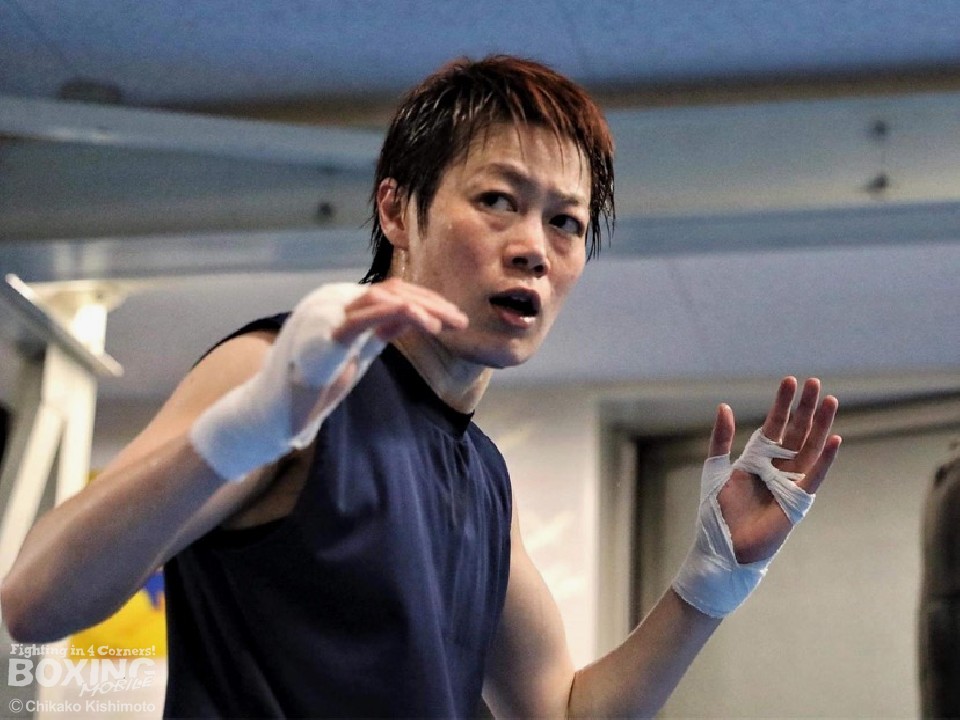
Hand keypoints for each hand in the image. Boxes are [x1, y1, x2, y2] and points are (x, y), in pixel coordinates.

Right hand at [190, 280, 466, 481]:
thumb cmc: (310, 384)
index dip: (424, 301)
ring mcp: (326, 312)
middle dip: (431, 303)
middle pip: (393, 289)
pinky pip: (370, 314)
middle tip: (460, 321)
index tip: (451, 317)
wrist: (273, 411)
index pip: (390, 292)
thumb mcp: (354, 353)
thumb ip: (377, 332)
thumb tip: (405, 319)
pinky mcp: (327, 333)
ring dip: (424, 307)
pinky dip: (404, 314)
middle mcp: (331, 300)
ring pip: (386, 295)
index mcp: (339, 303)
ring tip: (450, 325)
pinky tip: (428, 327)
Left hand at [711, 377, 840, 563]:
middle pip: (797, 431)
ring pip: (810, 448)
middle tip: (815, 383)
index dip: (783, 403)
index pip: (774, 424)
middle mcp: (777, 467)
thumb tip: (724, 406)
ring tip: (830, 401)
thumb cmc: (717, 511)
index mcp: (757, 458)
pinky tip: (835, 439)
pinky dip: (825, 459)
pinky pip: (814, 476)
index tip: (790, 380)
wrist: (722, 546)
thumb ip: (722, 438)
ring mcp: (789, 483)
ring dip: (821, 425)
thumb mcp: (716, 468)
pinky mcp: (796, 501)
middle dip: (806, 408)